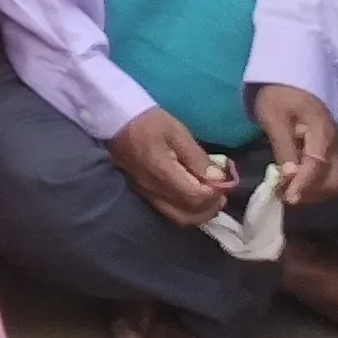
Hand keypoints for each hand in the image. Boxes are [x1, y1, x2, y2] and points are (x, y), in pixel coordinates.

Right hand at [107, 106, 234, 228]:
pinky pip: (168, 211)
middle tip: (220, 194)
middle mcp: (154, 189)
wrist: (113, 119)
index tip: (224, 182)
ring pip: (178, 218)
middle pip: (188, 216)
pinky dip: (185, 210)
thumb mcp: (176, 131)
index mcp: (162, 173)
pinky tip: (191, 196)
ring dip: (198, 213)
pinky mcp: (143, 192)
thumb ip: (197, 157)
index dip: (215, 194)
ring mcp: (146, 194)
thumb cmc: (147, 121)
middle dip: (209, 209)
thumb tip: (218, 178)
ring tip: (208, 197)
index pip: (195, 198)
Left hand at [251, 83, 337, 206]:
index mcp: (322, 133)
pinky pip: (328, 174)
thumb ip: (283, 147)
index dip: (302, 185)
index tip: (288, 198)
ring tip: (287, 190)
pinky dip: (313, 183)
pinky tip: (294, 181)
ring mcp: (336, 148)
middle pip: (333, 182)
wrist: (291, 75)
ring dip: (312, 191)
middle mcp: (335, 144)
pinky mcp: (331, 149)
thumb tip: (289, 176)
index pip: (317, 167)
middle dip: (310, 193)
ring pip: (332, 181)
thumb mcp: (274, 117)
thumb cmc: (279, 94)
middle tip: (285, 195)